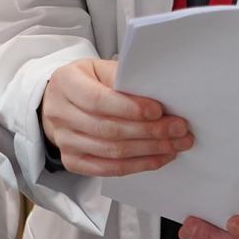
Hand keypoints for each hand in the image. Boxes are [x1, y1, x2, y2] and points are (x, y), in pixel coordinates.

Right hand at [40, 58, 192, 176]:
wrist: (60, 103)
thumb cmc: (87, 82)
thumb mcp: (100, 69)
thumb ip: (123, 77)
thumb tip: (157, 91)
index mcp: (66, 83)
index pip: (98, 100)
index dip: (130, 108)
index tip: (158, 111)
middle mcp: (60, 113)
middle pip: (108, 129)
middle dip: (149, 131)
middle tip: (178, 129)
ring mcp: (64, 141)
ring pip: (112, 151)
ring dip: (149, 150)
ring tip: (175, 144)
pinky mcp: (72, 161)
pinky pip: (108, 169)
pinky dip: (138, 165)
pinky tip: (158, 158)